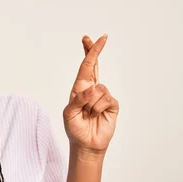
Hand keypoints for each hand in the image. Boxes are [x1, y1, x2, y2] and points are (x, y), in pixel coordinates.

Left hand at [63, 34, 119, 153]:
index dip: (87, 52)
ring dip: (91, 104)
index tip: (88, 38)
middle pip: (95, 66)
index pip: (84, 67)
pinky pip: (106, 99)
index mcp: (79, 88)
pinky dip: (99, 108)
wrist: (86, 144)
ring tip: (88, 114)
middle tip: (101, 37)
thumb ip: (78, 99)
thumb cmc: (75, 128)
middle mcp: (92, 89)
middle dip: (95, 51)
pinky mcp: (112, 104)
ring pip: (99, 89)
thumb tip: (93, 88)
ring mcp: (103, 96)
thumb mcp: (69, 114)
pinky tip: (97, 116)